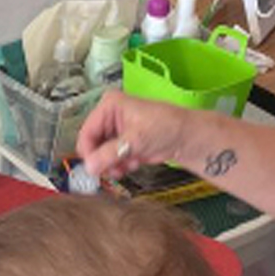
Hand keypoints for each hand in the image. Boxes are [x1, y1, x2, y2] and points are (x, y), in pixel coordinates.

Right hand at [74, 91, 189, 179]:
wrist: (188, 138)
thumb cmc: (167, 127)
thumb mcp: (136, 140)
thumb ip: (110, 154)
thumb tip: (90, 166)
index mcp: (109, 105)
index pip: (87, 132)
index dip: (88, 152)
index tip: (93, 168)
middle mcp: (110, 116)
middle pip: (93, 145)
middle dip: (103, 159)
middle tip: (113, 170)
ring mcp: (117, 131)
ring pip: (102, 154)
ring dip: (113, 164)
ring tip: (128, 165)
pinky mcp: (124, 144)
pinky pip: (113, 159)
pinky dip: (121, 165)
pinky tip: (134, 164)